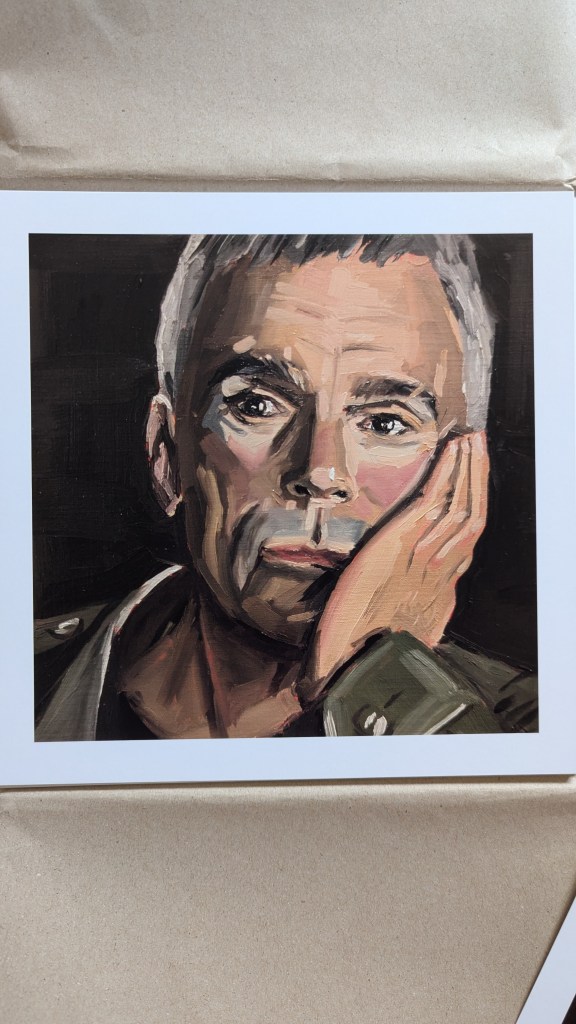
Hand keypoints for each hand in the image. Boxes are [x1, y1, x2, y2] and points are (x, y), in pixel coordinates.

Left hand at [301, 432, 489, 703]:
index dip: (470, 517)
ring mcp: (425, 556)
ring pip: (461, 506)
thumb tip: (408, 631)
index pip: (462, 550)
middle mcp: (439, 575)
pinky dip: (449, 471)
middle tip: (480, 448)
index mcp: (435, 598)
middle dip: (478, 482)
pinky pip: (436, 499)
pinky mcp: (403, 541)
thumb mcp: (390, 645)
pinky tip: (453, 450)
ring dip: (469, 469)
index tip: (473, 494)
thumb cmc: (357, 658)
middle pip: (471, 520)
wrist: (351, 666)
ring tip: (472, 441)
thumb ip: (402, 632)